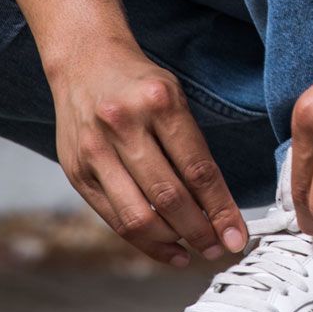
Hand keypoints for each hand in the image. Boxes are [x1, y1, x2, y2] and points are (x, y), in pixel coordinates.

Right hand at [49, 39, 246, 264]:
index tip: (237, 236)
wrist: (84, 61)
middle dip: (200, 231)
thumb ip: (193, 149)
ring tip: (195, 250)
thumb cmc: (141, 85)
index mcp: (159, 103)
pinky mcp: (75, 171)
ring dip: (173, 242)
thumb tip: (219, 209)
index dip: (221, 210)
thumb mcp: (176, 99)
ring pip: (138, 216)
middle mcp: (123, 125)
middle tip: (219, 248)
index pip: (198, 170)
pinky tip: (168, 248)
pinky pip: (114, 218)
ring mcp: (94, 150)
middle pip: (169, 197)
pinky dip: (145, 241)